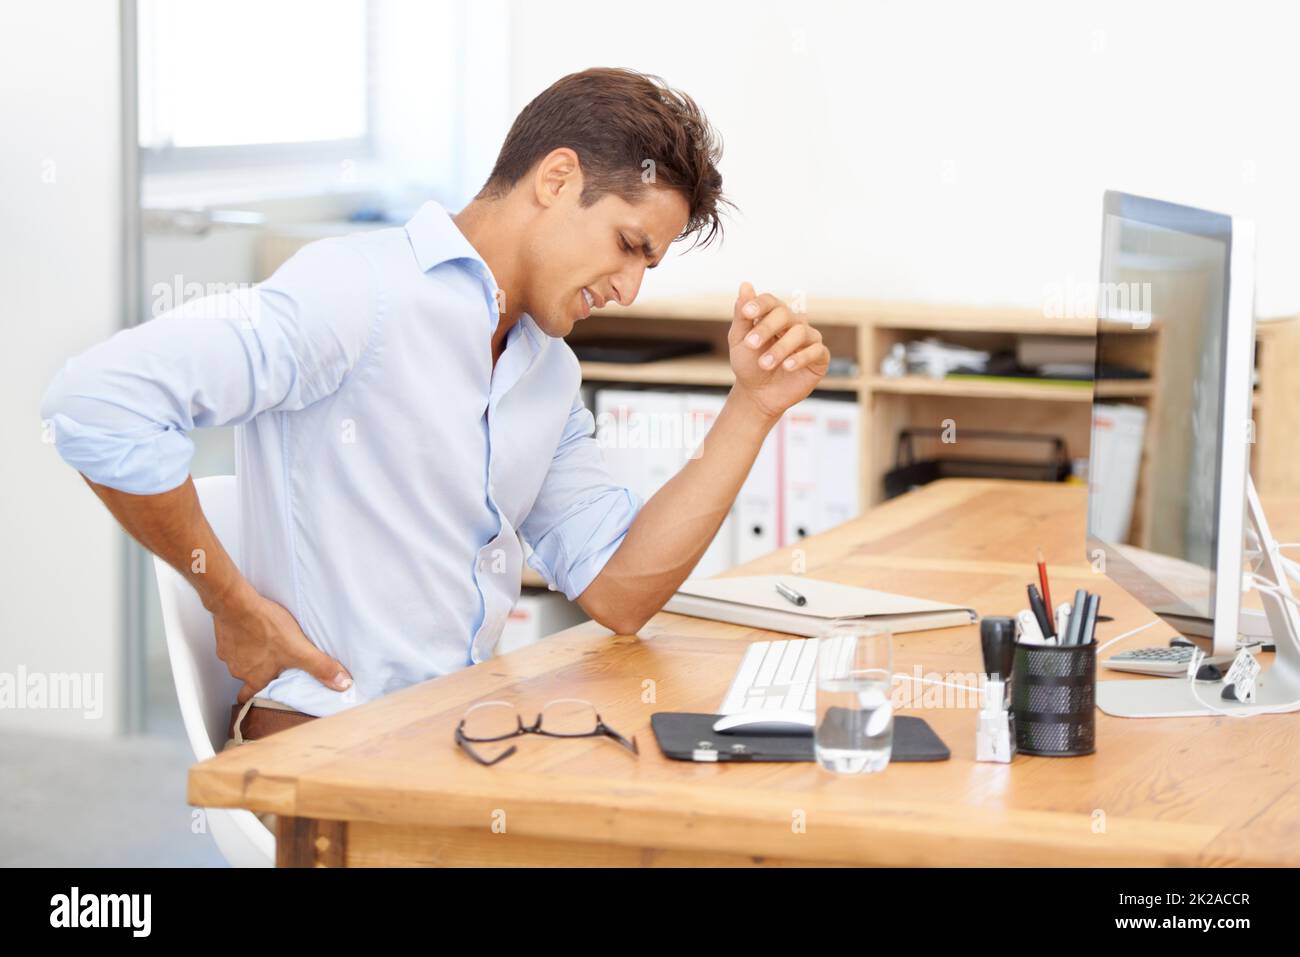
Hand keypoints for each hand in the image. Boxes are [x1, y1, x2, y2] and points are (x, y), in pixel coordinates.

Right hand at [211, 582, 352, 703]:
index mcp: (256, 677)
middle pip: (247, 677)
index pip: (250, 697)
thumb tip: (342, 685)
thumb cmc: (266, 627)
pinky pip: (233, 642)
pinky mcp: (223, 636)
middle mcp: (239, 669)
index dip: (255, 698)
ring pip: (240, 659)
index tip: (261, 698)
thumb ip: (320, 667)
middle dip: (258, 672)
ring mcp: (228, 653)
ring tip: (265, 644)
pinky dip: (242, 638)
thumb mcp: (300, 649)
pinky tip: (253, 630)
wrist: (238, 604)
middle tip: (270, 665)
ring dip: (251, 654)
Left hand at [728, 282, 829, 419]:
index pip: (770, 302)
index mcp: (774, 316)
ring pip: (800, 332)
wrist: (758, 395)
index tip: (747, 313)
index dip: (759, 304)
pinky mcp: (819, 358)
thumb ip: (742, 316)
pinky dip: (801, 357)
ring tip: (764, 364)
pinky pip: (816, 350)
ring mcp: (808, 340)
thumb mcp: (739, 341)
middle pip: (785, 314)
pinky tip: (787, 367)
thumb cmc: (749, 365)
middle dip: (766, 328)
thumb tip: (745, 285)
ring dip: (780, 348)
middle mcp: (794, 324)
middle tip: (750, 344)